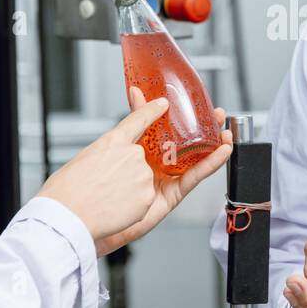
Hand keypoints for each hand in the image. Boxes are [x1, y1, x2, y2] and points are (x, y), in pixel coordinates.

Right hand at [37, 95, 169, 251]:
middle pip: (138, 161)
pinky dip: (130, 208)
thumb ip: (106, 155)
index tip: (163, 104)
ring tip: (104, 200)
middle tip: (103, 186)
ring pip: (142, 182)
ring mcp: (143, 175)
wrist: (66, 217)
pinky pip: (143, 200)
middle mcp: (133, 154)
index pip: (138, 119)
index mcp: (112, 140)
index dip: (151, 110)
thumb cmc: (65, 191)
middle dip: (124, 174)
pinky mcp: (148, 197)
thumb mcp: (83, 159)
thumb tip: (114, 162)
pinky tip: (112, 210)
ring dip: (127, 192)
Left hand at [95, 86, 233, 255]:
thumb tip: (139, 92)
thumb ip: (133, 118)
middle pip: (185, 142)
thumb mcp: (115, 140)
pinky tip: (223, 151)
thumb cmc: (88, 182)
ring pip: (194, 159)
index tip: (196, 100)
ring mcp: (163, 180)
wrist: (81, 216)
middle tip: (217, 114)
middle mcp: (153, 164)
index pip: (166, 127)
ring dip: (213, 144)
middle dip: (204, 128)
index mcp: (139, 149)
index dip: (182, 115)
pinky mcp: (170, 196)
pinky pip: (193, 177)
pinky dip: (210, 164)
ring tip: (225, 130)